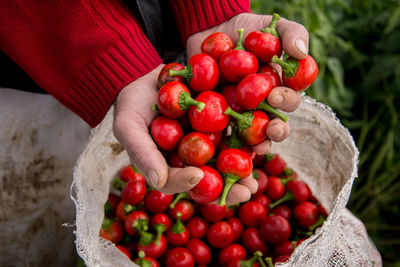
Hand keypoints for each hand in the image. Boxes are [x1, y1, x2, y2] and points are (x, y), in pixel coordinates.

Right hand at [113, 65, 257, 203]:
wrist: (146, 78)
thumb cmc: (132, 106)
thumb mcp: (129, 127)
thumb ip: (142, 153)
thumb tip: (158, 182)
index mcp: (170, 166)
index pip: (181, 183)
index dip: (190, 185)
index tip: (198, 176)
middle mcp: (192, 159)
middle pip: (213, 177)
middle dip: (232, 186)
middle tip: (248, 191)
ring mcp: (208, 141)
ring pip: (229, 158)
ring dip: (247, 165)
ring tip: (260, 169)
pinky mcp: (221, 122)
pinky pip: (236, 131)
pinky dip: (250, 136)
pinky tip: (263, 138)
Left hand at [187, 13, 307, 151]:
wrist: (214, 29)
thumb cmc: (249, 29)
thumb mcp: (273, 26)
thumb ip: (291, 34)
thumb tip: (300, 53)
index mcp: (280, 87)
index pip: (290, 100)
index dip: (286, 102)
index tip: (275, 95)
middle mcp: (263, 105)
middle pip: (275, 124)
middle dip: (277, 131)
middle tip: (271, 128)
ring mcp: (242, 112)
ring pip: (253, 136)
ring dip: (257, 145)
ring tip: (257, 149)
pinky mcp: (220, 115)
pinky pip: (225, 133)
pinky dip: (227, 143)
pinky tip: (226, 148)